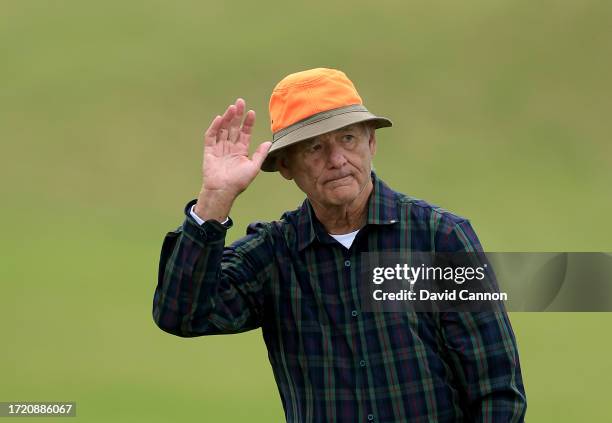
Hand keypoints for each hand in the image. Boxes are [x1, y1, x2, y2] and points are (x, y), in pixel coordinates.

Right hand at [195, 98, 271, 220]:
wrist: (223, 191)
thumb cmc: (239, 182)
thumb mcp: (253, 168)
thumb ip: (260, 154)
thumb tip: (269, 142)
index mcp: (241, 151)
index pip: (245, 133)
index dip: (248, 123)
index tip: (251, 113)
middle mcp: (230, 147)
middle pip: (233, 127)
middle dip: (237, 115)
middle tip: (240, 102)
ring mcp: (219, 148)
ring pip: (223, 129)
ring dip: (227, 118)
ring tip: (232, 107)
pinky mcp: (209, 151)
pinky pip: (211, 136)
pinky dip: (215, 127)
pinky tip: (219, 118)